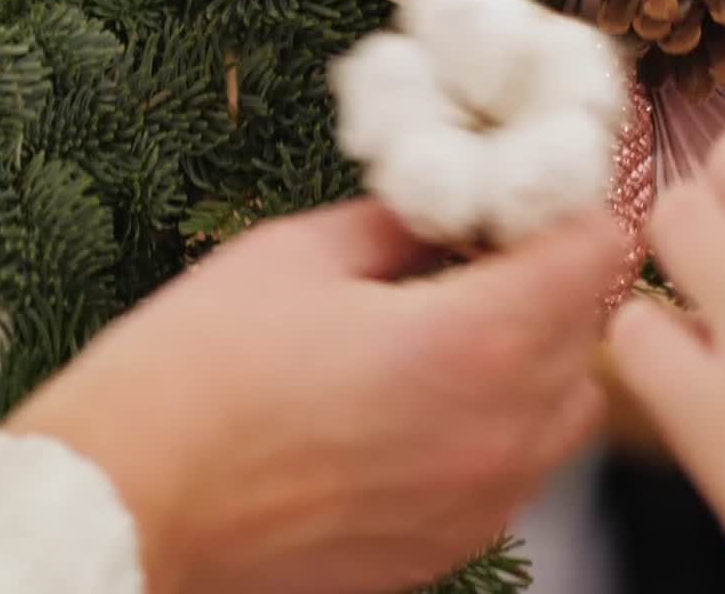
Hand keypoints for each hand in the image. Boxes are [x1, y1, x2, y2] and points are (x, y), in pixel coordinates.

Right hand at [10, 200, 624, 593]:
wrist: (130, 506)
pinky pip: (517, 464)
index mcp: (471, 343)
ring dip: (540, 344)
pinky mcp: (447, 546)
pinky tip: (426, 385)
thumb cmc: (196, 372)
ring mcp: (479, 502)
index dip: (576, 202)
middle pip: (594, 327)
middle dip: (558, 268)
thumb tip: (448, 206)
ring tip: (462, 308)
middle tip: (495, 230)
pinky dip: (503, 412)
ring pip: (568, 404)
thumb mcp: (297, 253)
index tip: (541, 179)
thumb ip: (398, 222)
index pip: (593, 253)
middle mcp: (498, 434)